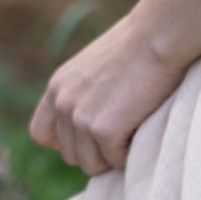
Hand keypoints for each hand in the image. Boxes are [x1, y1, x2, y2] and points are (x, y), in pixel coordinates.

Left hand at [28, 12, 186, 176]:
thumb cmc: (139, 44)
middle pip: (70, 155)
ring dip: (114, 157)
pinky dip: (132, 154)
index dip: (65, 142)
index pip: (41, 133)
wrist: (159, 33)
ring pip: (92, 165)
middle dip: (96, 152)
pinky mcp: (104, 129)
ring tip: (135, 131)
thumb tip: (93, 123)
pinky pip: (117, 163)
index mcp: (58, 86)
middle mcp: (63, 103)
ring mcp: (81, 118)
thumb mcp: (96, 65)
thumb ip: (85, 92)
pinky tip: (144, 129)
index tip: (89, 138)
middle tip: (124, 132)